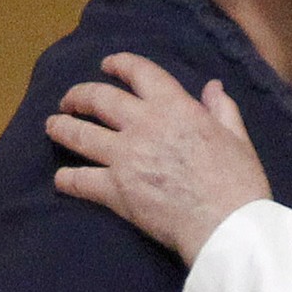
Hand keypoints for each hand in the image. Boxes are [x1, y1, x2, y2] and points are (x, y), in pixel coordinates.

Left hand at [47, 52, 271, 263]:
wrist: (226, 226)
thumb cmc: (239, 184)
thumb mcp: (238, 138)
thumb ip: (222, 110)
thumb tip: (212, 87)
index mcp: (175, 107)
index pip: (139, 72)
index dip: (118, 64)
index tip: (107, 65)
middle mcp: (144, 125)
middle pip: (99, 98)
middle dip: (79, 95)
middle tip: (70, 100)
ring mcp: (125, 157)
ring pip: (80, 134)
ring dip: (62, 127)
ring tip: (52, 126)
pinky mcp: (115, 191)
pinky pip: (80, 180)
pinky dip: (67, 179)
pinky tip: (61, 178)